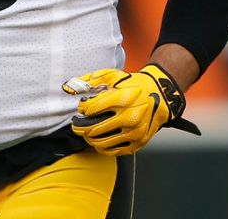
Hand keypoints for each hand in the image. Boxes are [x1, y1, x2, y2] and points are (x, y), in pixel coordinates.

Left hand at [62, 63, 199, 155]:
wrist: (160, 94)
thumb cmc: (133, 84)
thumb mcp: (112, 75)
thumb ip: (88, 80)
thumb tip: (67, 88)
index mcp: (122, 99)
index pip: (91, 109)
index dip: (83, 108)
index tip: (83, 107)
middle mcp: (130, 117)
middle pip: (93, 129)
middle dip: (80, 127)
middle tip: (77, 124)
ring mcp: (135, 132)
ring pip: (102, 143)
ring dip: (89, 138)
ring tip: (87, 132)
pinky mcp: (139, 142)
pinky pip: (114, 151)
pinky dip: (102, 148)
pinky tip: (99, 140)